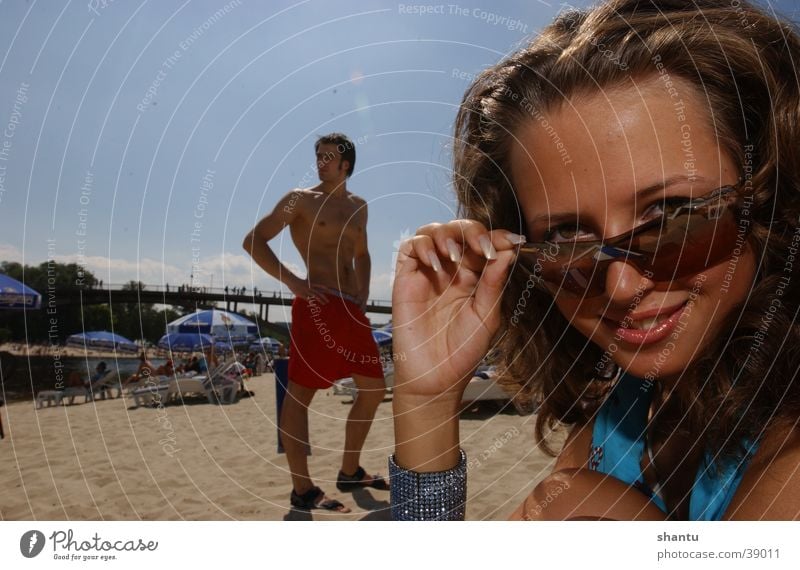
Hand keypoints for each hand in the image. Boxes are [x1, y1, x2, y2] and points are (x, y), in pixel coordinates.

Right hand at [288, 278, 330, 303]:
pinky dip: (312, 303)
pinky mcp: (302, 294)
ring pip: (315, 296)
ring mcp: (307, 291)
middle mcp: (310, 287)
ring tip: (324, 304)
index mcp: (311, 283)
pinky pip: (308, 299)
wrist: (292, 281)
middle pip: (319, 293)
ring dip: (320, 300)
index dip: (325, 288)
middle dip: (324, 297)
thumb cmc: (298, 281)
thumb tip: (312, 288)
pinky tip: (315, 306)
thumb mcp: (305, 282)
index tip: (330, 290)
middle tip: (328, 301)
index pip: (320, 286)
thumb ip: (309, 285)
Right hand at [392, 220, 524, 403]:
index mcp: (475, 276)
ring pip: (434, 232)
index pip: (485, 244)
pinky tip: (436, 267)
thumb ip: (495, 284)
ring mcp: (428, 271)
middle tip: (482, 247)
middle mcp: (452, 269)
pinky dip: (424, 247)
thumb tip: (508, 251)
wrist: (434, 378)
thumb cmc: (462, 351)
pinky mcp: (406, 277)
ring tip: (454, 256)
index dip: (497, 237)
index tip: (512, 241)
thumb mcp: (487, 317)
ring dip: (447, 235)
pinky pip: (410, 247)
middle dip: (473, 232)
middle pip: (460, 231)